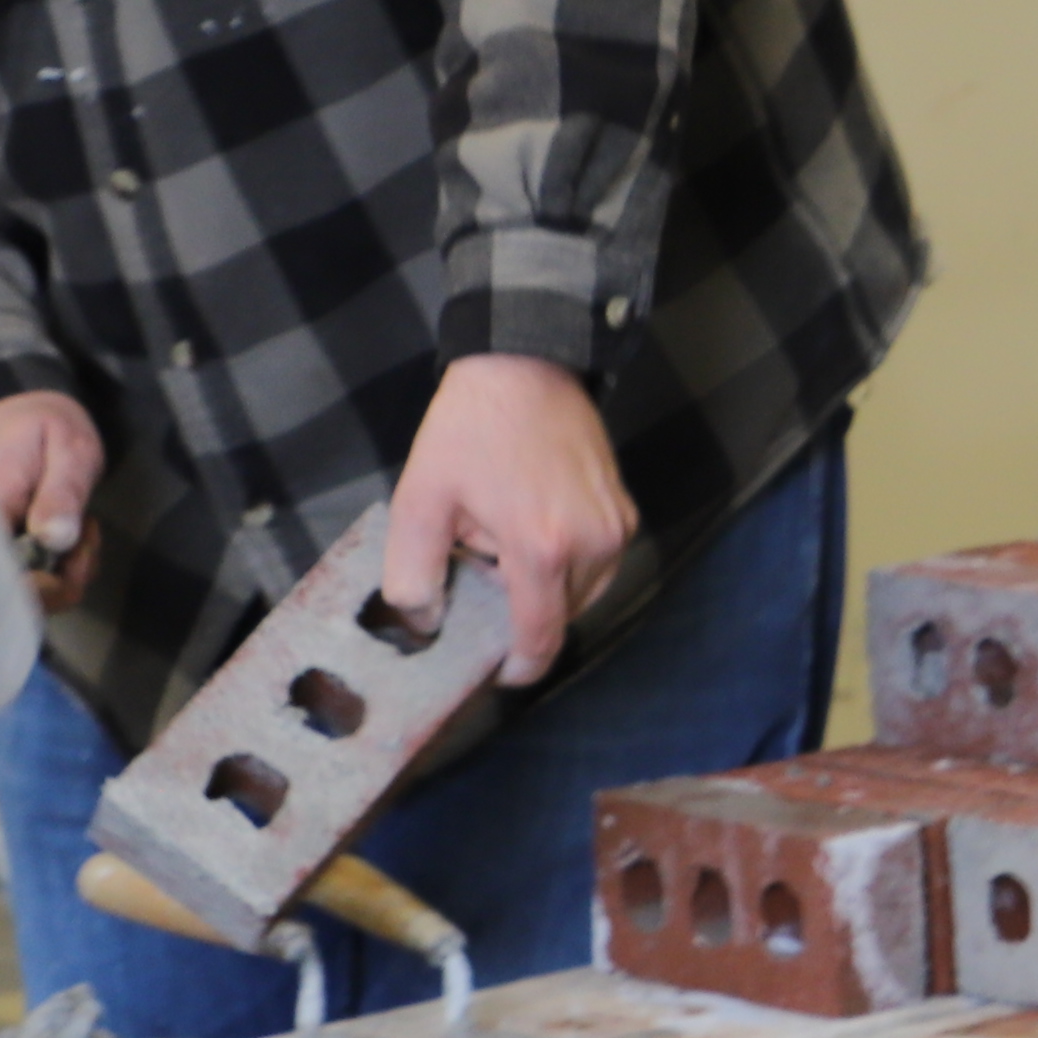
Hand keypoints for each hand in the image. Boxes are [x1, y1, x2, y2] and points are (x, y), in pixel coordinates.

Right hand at [0, 390, 101, 608]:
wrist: (11, 414)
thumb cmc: (45, 427)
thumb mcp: (70, 449)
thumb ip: (63, 494)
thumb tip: (55, 540)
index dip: (39, 588)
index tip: (77, 561)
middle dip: (54, 585)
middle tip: (87, 544)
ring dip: (51, 579)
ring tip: (78, 534)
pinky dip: (37, 574)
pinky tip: (59, 543)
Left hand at [381, 352, 633, 686]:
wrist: (527, 365)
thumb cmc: (471, 428)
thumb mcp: (421, 497)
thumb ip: (413, 570)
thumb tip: (423, 619)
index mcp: (542, 548)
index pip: (541, 637)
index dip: (519, 667)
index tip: (497, 673)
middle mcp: (594, 545)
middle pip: (561, 616)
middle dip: (522, 613)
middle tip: (483, 581)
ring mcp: (616, 527)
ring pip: (583, 593)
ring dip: (545, 589)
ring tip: (505, 548)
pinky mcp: (625, 512)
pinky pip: (599, 564)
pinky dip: (567, 565)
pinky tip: (534, 532)